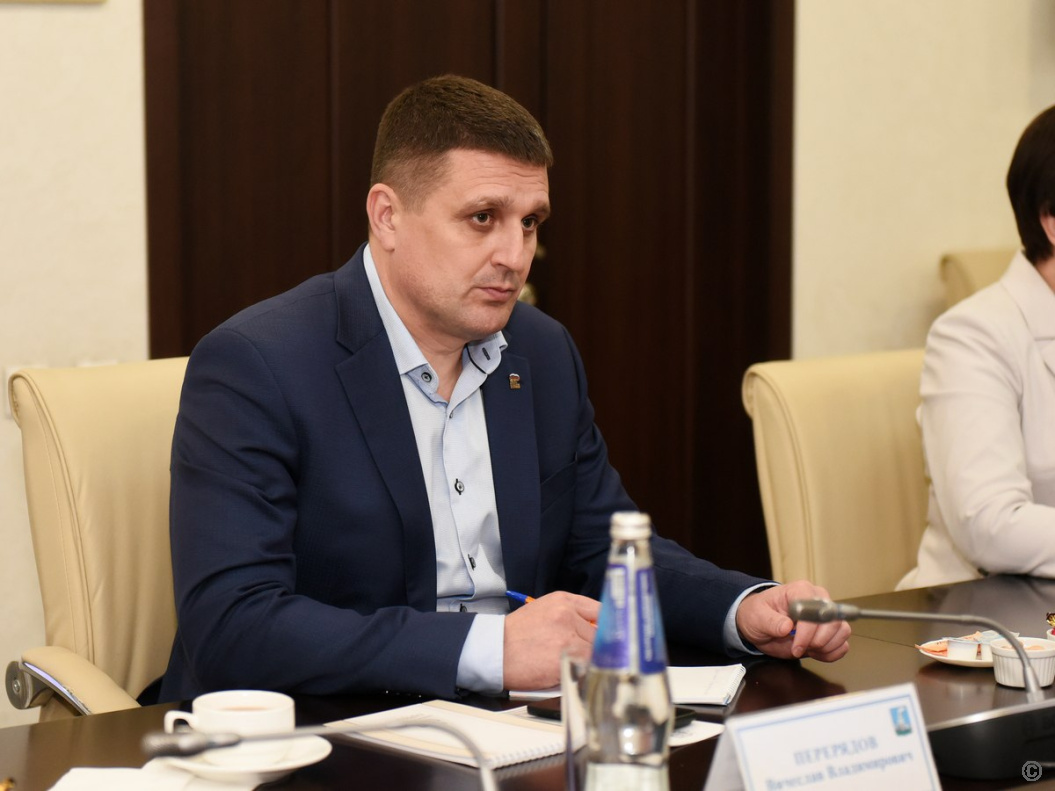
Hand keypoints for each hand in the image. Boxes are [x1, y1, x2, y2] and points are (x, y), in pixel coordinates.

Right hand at [503, 591, 598, 689]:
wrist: (494, 651)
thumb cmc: (516, 635)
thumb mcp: (542, 611)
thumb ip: (569, 615)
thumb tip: (595, 628)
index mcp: (563, 601)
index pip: (600, 610)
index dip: (606, 626)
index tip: (609, 635)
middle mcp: (567, 615)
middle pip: (600, 633)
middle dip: (593, 646)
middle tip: (581, 655)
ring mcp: (567, 637)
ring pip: (594, 652)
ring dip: (587, 660)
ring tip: (569, 663)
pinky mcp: (565, 659)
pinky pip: (585, 668)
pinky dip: (581, 672)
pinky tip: (566, 672)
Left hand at [735, 580, 850, 661]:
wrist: (760, 625)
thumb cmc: (759, 615)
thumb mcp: (757, 617)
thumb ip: (771, 621)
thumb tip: (786, 627)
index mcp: (801, 591)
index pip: (816, 609)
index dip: (808, 631)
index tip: (796, 646)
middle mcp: (819, 600)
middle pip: (834, 622)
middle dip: (817, 641)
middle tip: (798, 649)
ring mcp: (827, 616)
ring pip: (842, 632)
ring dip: (825, 647)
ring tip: (806, 650)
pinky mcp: (830, 632)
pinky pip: (843, 644)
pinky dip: (831, 653)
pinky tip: (814, 653)